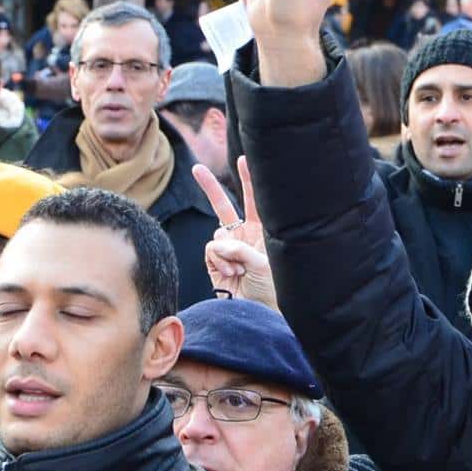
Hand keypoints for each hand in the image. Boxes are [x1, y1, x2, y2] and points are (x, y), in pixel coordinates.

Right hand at [193, 157, 275, 310]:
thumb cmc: (274, 287)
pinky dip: (220, 261)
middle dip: (210, 187)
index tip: (242, 158)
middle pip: (223, 207)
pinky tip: (232, 275)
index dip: (248, 179)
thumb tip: (218, 242)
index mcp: (262, 231)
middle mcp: (243, 236)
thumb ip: (241, 248)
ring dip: (228, 252)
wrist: (260, 312)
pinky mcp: (215, 263)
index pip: (255, 200)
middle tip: (196, 168)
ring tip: (241, 270)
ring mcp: (228, 249)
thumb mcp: (265, 262)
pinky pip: (211, 250)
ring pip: (216, 234)